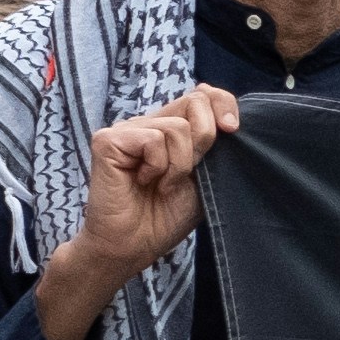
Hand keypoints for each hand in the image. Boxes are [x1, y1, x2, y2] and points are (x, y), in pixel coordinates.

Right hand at [75, 86, 239, 285]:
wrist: (134, 245)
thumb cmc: (166, 216)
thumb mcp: (203, 177)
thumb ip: (212, 143)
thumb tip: (222, 110)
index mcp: (171, 128)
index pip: (204, 94)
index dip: (224, 104)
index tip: (232, 129)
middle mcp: (148, 123)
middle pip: (195, 102)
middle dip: (203, 142)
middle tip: (185, 175)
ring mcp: (126, 129)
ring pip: (176, 127)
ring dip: (178, 166)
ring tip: (160, 185)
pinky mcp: (107, 140)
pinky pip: (152, 139)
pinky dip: (157, 166)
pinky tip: (142, 181)